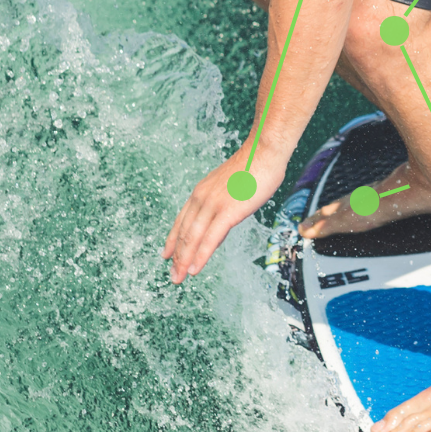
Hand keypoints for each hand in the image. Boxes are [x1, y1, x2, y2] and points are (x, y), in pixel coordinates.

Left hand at [163, 149, 284, 284]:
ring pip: (193, 238)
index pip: (182, 220)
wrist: (264, 153)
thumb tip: (218, 227)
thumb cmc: (252, 168)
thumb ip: (220, 207)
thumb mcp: (229, 188)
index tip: (166, 255)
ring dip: (184, 260)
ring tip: (179, 278)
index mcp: (201, 192)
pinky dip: (201, 255)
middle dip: (177, 256)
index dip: (173, 239)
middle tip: (173, 275)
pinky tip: (195, 268)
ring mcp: (214, 204)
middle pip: (184, 232)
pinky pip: (211, 238)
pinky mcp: (228, 211)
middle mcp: (202, 198)